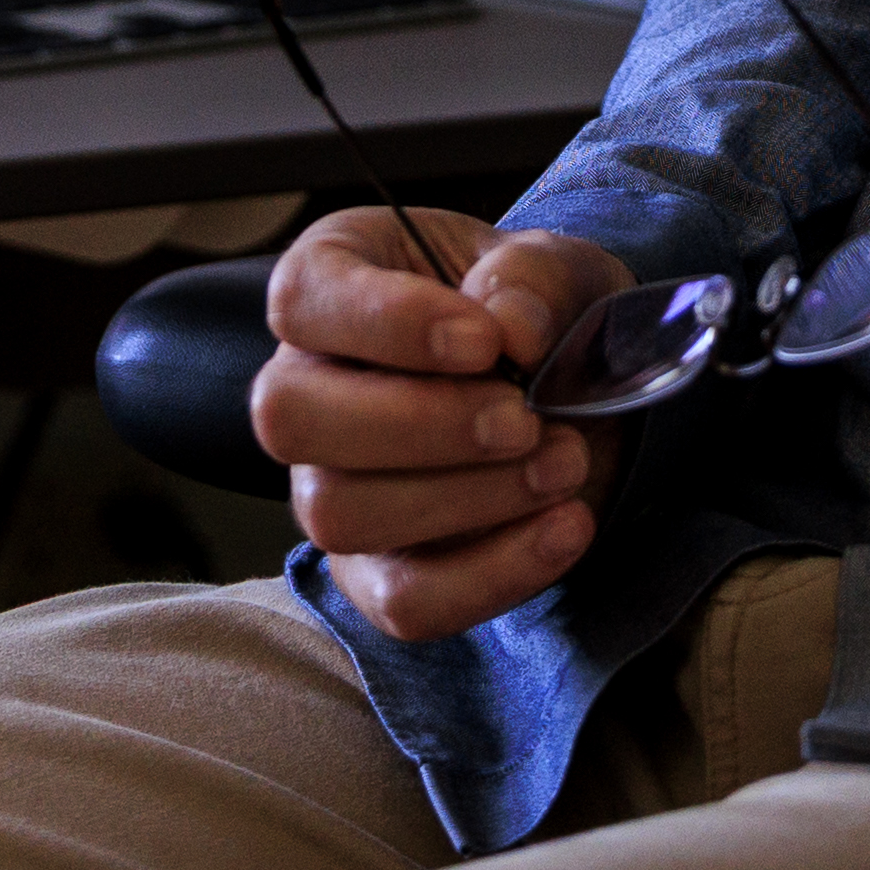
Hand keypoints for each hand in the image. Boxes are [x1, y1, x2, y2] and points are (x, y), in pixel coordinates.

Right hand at [253, 207, 637, 639]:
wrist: (579, 394)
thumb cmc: (539, 310)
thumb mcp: (557, 268)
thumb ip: (534, 279)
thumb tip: (511, 326)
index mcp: (333, 279)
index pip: (302, 297)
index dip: (385, 322)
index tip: (485, 341)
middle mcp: (305, 384)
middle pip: (290, 417)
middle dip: (418, 425)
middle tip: (523, 420)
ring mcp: (326, 484)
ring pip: (337, 514)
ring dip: (465, 498)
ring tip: (563, 464)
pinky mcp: (373, 571)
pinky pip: (401, 600)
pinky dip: (491, 573)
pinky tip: (565, 527)